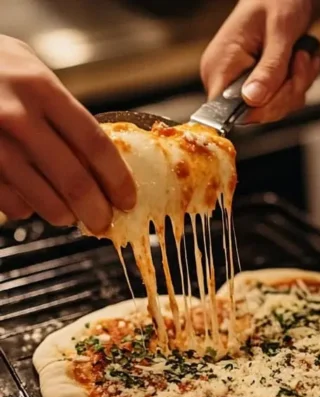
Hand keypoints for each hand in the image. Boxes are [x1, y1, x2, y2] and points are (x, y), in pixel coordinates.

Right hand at [0, 36, 134, 231]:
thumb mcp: (32, 73)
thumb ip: (62, 110)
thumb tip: (98, 155)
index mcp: (42, 90)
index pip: (95, 144)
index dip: (117, 179)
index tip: (127, 198)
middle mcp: (17, 117)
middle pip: (73, 179)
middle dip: (96, 209)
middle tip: (103, 221)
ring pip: (40, 197)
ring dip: (62, 214)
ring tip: (70, 216)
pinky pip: (9, 200)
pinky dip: (25, 208)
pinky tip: (31, 203)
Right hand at [201, 0, 319, 123]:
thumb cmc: (278, 2)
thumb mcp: (280, 32)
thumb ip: (269, 68)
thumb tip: (252, 100)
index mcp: (219, 65)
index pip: (226, 111)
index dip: (259, 109)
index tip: (284, 86)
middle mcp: (225, 79)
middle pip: (258, 113)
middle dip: (288, 91)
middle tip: (301, 59)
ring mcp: (242, 84)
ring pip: (275, 108)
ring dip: (298, 84)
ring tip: (302, 54)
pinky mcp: (258, 85)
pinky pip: (282, 100)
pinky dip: (298, 82)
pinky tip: (302, 59)